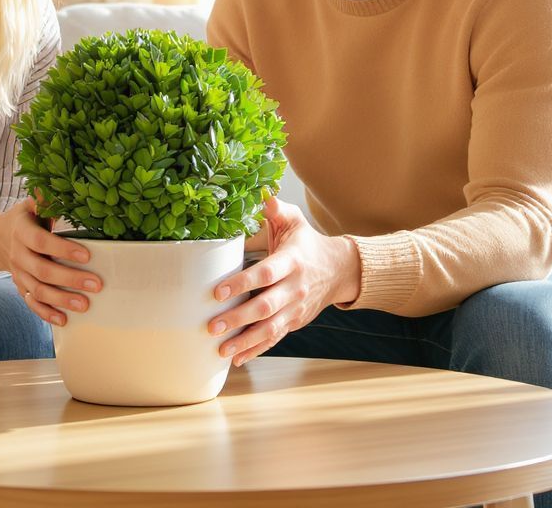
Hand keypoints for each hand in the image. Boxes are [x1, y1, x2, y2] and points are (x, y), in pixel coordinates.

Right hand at [0, 198, 102, 326]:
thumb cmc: (26, 219)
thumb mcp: (31, 204)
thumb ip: (45, 199)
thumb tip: (64, 188)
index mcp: (21, 231)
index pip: (41, 241)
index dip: (63, 249)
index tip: (87, 256)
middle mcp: (18, 255)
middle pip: (42, 270)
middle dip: (70, 279)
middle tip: (96, 284)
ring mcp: (18, 274)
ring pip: (38, 290)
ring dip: (61, 299)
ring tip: (85, 305)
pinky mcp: (21, 287)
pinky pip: (32, 304)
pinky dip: (46, 314)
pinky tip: (64, 320)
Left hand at [208, 197, 360, 366]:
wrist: (339, 270)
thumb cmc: (307, 243)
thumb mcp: (294, 221)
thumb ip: (276, 208)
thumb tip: (262, 194)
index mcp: (291, 262)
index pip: (265, 274)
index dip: (242, 284)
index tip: (217, 292)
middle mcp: (295, 288)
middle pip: (266, 307)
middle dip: (238, 318)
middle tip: (212, 326)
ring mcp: (295, 309)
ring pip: (270, 329)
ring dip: (244, 341)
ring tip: (220, 348)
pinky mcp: (294, 322)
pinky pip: (275, 339)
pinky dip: (256, 350)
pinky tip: (236, 358)